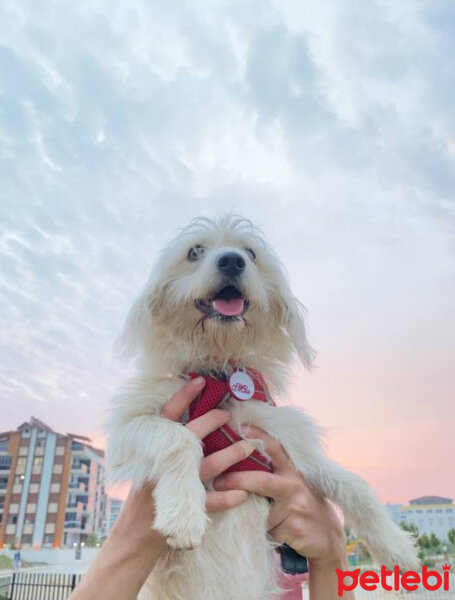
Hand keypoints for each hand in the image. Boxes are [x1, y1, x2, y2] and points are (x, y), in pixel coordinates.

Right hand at [69, 377, 254, 599]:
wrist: (133, 537)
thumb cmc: (143, 494)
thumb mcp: (145, 464)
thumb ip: (162, 445)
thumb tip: (180, 419)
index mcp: (154, 450)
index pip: (168, 417)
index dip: (183, 397)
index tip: (200, 380)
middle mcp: (166, 465)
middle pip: (191, 437)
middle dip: (211, 422)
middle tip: (228, 412)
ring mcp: (176, 487)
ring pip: (208, 467)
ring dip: (230, 456)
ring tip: (249, 447)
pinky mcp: (185, 510)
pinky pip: (210, 503)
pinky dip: (227, 497)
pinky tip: (242, 493)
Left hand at [213, 424, 346, 566]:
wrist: (329, 539)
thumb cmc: (305, 506)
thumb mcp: (296, 484)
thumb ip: (278, 473)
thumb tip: (244, 460)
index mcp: (294, 471)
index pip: (276, 448)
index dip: (259, 436)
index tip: (241, 428)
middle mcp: (296, 485)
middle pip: (261, 480)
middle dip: (237, 480)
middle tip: (217, 482)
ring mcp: (296, 507)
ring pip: (261, 512)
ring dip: (257, 518)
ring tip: (267, 520)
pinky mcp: (294, 529)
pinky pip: (268, 531)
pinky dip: (267, 533)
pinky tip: (279, 533)